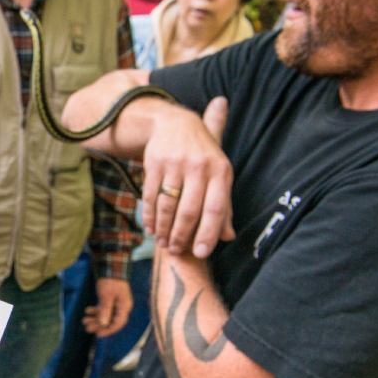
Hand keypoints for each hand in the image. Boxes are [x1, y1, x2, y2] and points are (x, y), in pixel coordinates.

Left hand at [83, 277, 131, 336]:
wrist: (110, 265)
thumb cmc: (110, 281)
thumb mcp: (106, 296)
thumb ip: (105, 310)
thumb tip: (103, 324)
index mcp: (124, 307)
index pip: (118, 324)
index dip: (108, 330)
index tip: (97, 334)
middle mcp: (121, 306)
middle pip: (111, 320)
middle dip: (98, 325)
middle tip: (87, 328)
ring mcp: (116, 302)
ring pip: (106, 314)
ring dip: (95, 318)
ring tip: (84, 320)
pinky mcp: (110, 298)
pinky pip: (103, 308)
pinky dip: (96, 310)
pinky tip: (87, 310)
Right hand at [142, 96, 234, 258]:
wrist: (176, 123)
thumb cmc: (203, 156)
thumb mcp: (219, 175)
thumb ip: (224, 205)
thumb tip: (228, 236)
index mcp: (221, 171)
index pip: (216, 208)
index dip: (208, 233)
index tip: (201, 253)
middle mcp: (199, 166)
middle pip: (189, 210)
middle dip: (181, 235)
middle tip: (175, 250)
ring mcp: (175, 164)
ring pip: (168, 205)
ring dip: (164, 228)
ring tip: (162, 243)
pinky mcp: (154, 163)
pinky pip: (150, 195)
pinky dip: (149, 215)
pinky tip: (151, 227)